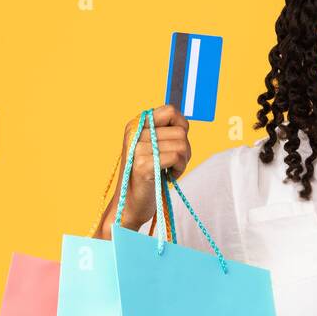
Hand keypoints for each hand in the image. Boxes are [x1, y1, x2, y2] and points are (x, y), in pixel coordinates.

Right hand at [112, 105, 191, 230]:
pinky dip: (179, 169)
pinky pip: (176, 157)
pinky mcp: (143, 165)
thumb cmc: (148, 176)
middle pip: (180, 131)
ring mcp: (137, 148)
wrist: (130, 204)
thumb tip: (184, 122)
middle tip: (175, 162)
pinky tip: (169, 176)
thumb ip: (164, 132)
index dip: (182, 125)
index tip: (177, 142)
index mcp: (136, 125)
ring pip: (181, 144)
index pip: (170, 110)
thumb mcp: (154, 147)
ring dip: (183, 160)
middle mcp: (134, 133)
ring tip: (171, 169)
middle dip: (185, 148)